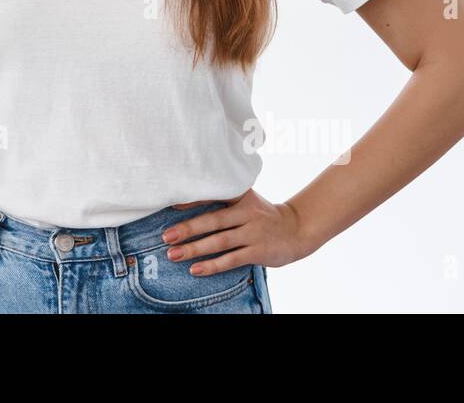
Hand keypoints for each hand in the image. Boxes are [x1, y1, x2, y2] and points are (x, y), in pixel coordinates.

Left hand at [161, 188, 313, 273]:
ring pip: (220, 242)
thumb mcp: (246, 200)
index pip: (214, 194)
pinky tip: (195, 269)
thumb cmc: (262, 214)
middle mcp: (247, 212)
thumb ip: (223, 200)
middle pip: (213, 220)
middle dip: (188, 229)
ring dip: (195, 249)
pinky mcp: (258, 251)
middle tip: (166, 236)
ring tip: (173, 254)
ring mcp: (253, 232)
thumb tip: (183, 204)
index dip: (193, 200)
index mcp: (242, 195)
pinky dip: (212, 265)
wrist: (297, 229)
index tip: (171, 205)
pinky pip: (231, 259)